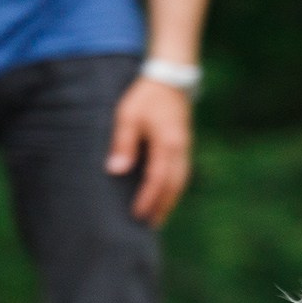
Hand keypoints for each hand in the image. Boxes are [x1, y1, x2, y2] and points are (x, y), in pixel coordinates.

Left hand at [106, 75, 193, 226]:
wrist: (170, 78)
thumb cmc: (145, 96)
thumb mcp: (127, 116)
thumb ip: (123, 144)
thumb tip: (116, 171)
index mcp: (166, 144)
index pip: (157, 179)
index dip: (148, 199)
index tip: (137, 214)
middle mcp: (180, 149)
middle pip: (174, 186)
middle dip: (163, 207)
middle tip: (151, 225)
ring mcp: (185, 147)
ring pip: (181, 181)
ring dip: (171, 200)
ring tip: (159, 216)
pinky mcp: (185, 144)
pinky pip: (182, 172)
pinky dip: (175, 187)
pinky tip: (166, 194)